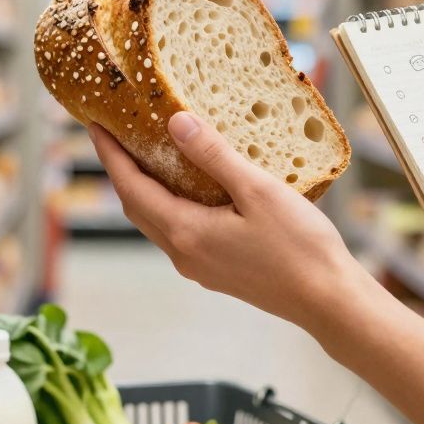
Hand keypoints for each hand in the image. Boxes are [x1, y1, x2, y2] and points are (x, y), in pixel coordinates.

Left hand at [88, 113, 367, 328]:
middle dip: (122, 170)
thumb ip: (214, 156)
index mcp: (186, 233)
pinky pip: (179, 230)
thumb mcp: (257, 191)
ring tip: (147, 154)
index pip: (131, 188)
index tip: (95, 126)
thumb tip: (175, 123)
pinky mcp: (217, 270)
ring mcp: (199, 266)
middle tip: (114, 135)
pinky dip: (171, 203)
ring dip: (145, 188)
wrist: (328, 301)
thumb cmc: (299, 248)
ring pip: (157, 220)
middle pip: (137, 206)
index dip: (110, 155)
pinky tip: (189, 186)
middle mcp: (184, 254)